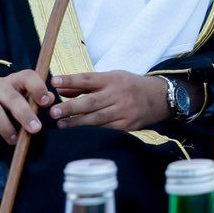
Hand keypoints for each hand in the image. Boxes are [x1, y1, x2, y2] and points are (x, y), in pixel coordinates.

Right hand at [0, 69, 56, 147]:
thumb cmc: (7, 105)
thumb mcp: (23, 100)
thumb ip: (37, 100)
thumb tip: (49, 99)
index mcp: (15, 81)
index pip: (28, 77)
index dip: (38, 87)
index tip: (46, 102)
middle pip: (12, 98)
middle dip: (25, 114)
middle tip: (36, 129)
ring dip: (7, 128)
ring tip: (14, 140)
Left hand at [48, 71, 171, 131]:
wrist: (160, 97)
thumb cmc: (129, 86)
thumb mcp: (112, 78)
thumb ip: (86, 85)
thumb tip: (60, 89)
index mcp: (113, 79)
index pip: (88, 78)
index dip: (71, 80)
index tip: (54, 81)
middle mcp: (118, 94)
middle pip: (91, 101)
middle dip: (71, 107)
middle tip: (53, 111)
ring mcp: (123, 110)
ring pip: (97, 118)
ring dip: (77, 123)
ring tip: (60, 125)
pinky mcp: (127, 125)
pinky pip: (106, 129)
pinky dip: (91, 132)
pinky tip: (79, 134)